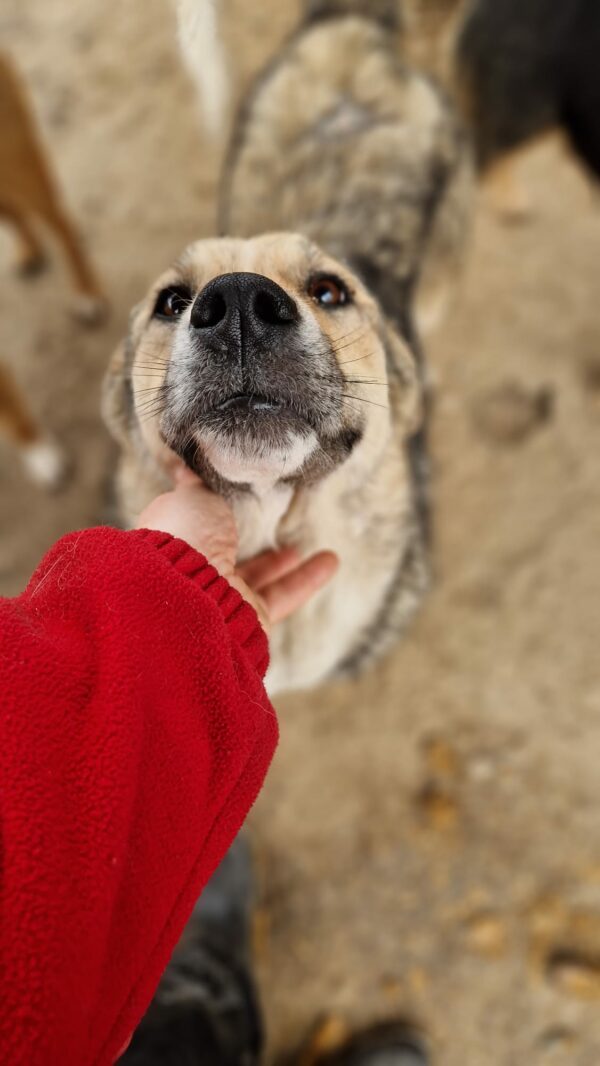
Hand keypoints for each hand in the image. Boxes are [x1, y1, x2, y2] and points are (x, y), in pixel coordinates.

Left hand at [137, 465, 337, 631]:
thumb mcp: (190, 497)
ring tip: (300, 546)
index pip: (191, 527)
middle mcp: (192, 574)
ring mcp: (221, 598)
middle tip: (267, 524)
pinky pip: (282, 596)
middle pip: (224, 555)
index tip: (229, 496)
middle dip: (244, 541)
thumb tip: (185, 469)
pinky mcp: (251, 617)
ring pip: (257, 578)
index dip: (207, 512)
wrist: (191, 594)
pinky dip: (307, 580)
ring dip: (282, 562)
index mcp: (172, 543)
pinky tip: (330, 561)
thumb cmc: (184, 539)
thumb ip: (195, 485)